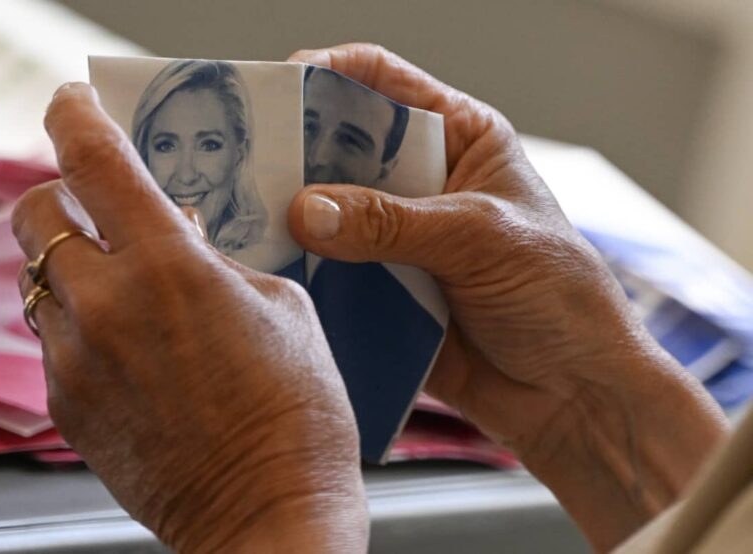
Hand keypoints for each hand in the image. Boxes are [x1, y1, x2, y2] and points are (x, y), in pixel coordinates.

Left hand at [11, 84, 366, 552]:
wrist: (266, 515)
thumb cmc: (294, 416)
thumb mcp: (282, 307)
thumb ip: (217, 261)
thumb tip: (181, 241)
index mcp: (167, 267)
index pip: (92, 159)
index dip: (73, 116)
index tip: (71, 104)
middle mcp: (104, 306)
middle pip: (34, 213)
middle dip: (61, 197)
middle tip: (98, 209)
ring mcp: (75, 359)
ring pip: (39, 280)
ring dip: (73, 269)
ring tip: (126, 292)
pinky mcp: (64, 406)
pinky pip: (54, 340)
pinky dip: (82, 327)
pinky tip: (132, 353)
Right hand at [287, 44, 726, 550]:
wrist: (574, 395)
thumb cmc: (559, 298)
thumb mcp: (479, 239)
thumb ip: (390, 223)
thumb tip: (306, 209)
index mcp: (461, 139)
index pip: (386, 82)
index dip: (332, 73)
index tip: (280, 86)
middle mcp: (423, 182)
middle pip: (343, 146)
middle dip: (294, 150)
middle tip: (241, 160)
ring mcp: (398, 238)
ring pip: (328, 212)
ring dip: (289, 215)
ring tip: (237, 215)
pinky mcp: (381, 291)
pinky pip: (328, 272)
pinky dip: (300, 271)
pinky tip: (265, 270)